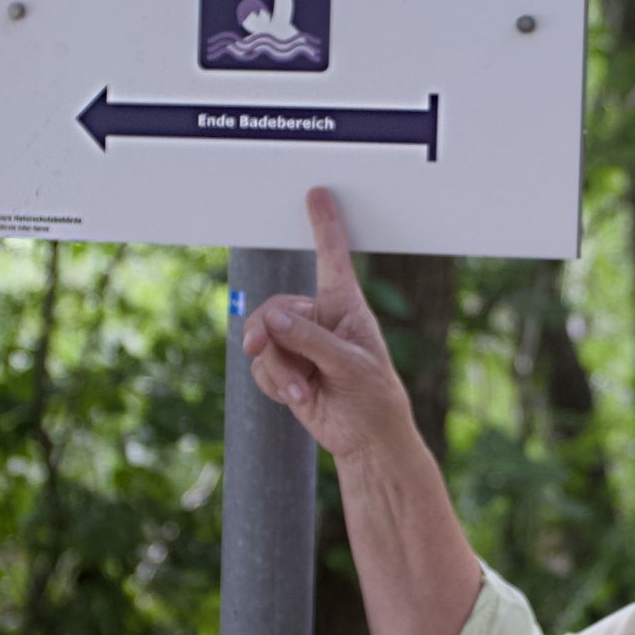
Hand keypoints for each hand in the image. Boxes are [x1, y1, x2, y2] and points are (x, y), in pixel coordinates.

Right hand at [241, 188, 414, 461]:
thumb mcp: (350, 366)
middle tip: (261, 348)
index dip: (324, 226)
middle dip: (269, 332)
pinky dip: (274, 383)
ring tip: (302, 391)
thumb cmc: (373, 397)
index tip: (317, 194)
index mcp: (346, 306)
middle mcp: (320, 319)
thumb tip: (273, 321)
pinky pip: (262, 366)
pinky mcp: (287, 368)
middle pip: (277, 308)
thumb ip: (311, 340)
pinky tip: (298, 398)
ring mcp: (301, 344)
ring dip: (277, 368)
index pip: (332, 258)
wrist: (365, 440)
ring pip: (264, 339)